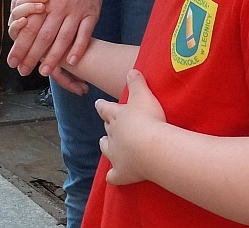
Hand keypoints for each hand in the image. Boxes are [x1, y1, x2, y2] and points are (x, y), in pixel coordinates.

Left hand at [7, 0, 104, 81]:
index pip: (29, 28)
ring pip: (63, 39)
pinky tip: (71, 62)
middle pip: (44, 37)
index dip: (20, 46)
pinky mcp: (92, 13)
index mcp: (44, 0)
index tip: (13, 61)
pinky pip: (85, 34)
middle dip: (32, 56)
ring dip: (54, 57)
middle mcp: (59, 7)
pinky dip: (78, 48)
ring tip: (44, 72)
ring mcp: (77, 11)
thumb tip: (14, 12)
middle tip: (24, 71)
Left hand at [96, 70, 164, 185]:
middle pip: (107, 129)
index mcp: (116, 116)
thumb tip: (131, 70)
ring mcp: (116, 154)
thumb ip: (137, 82)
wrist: (151, 147)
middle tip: (107, 125)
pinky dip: (113, 176)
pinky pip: (113, 175)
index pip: (105, 108)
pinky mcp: (122, 172)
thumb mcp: (144, 95)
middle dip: (107, 126)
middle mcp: (112, 135)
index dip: (102, 106)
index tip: (98, 104)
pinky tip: (112, 177)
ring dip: (106, 146)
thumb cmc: (148, 119)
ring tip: (105, 144)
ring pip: (106, 148)